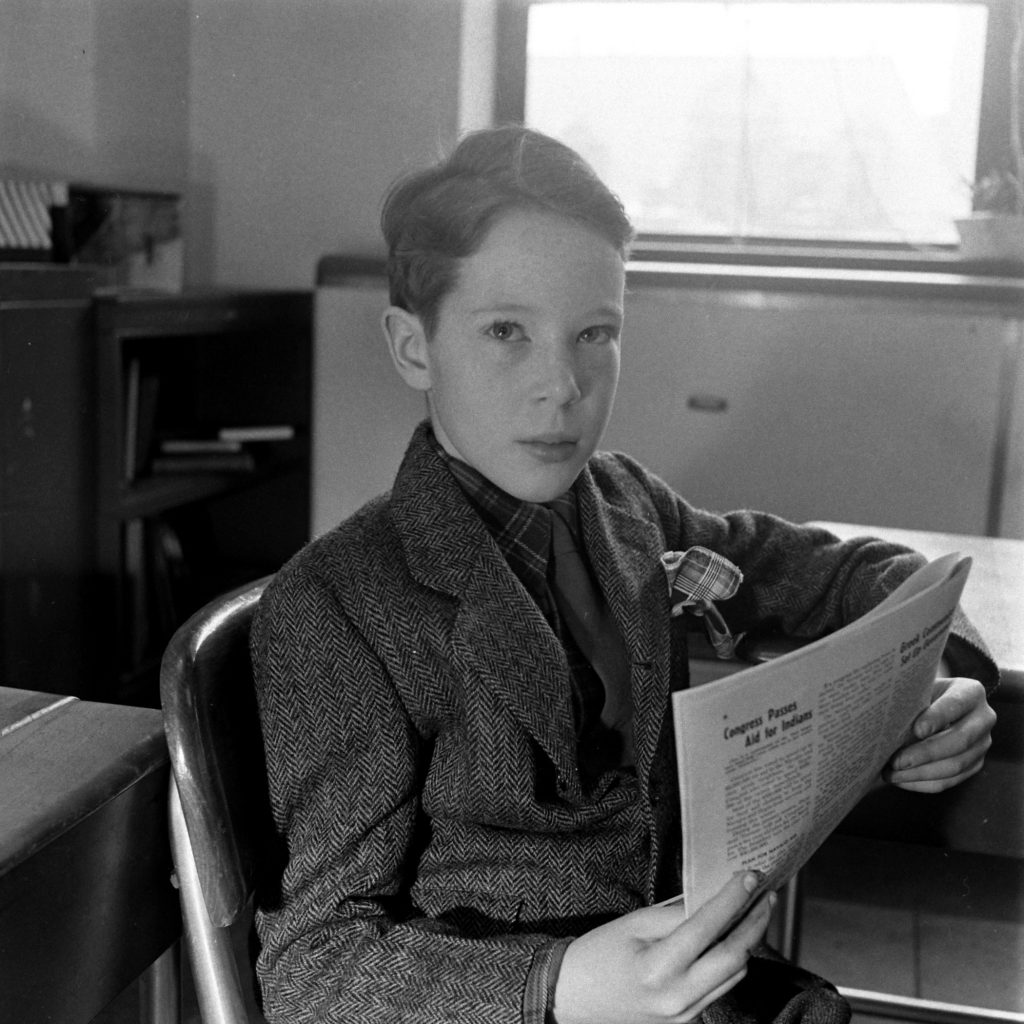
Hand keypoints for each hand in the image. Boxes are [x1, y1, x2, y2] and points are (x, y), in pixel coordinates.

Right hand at [552, 871, 774, 1023]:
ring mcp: (685, 1015)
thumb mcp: (633, 923)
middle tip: (766, 893)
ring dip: (749, 941)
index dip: (733, 898)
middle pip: (735, 957)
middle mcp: (677, 997)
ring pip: (735, 975)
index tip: (749, 875)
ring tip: (755, 911)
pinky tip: (734, 938)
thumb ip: (675, 913)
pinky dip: (733, 960)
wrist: (574, 998)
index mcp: (658, 968)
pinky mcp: (688, 1021)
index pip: (708, 928)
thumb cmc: (598, 954)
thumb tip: (710, 895)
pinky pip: (721, 987)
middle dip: (755, 922)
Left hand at [884, 677, 994, 792]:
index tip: (916, 730)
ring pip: (955, 765)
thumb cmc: (920, 693)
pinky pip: (950, 780)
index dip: (937, 718)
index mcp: (971, 692)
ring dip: (920, 773)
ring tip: (891, 774)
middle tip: (895, 761)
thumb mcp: (918, 688)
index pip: (956, 704)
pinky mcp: (975, 764)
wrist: (935, 703)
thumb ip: (909, 699)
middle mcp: (983, 718)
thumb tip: (886, 722)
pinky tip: (901, 780)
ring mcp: (982, 744)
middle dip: (924, 753)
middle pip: (959, 740)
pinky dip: (923, 783)